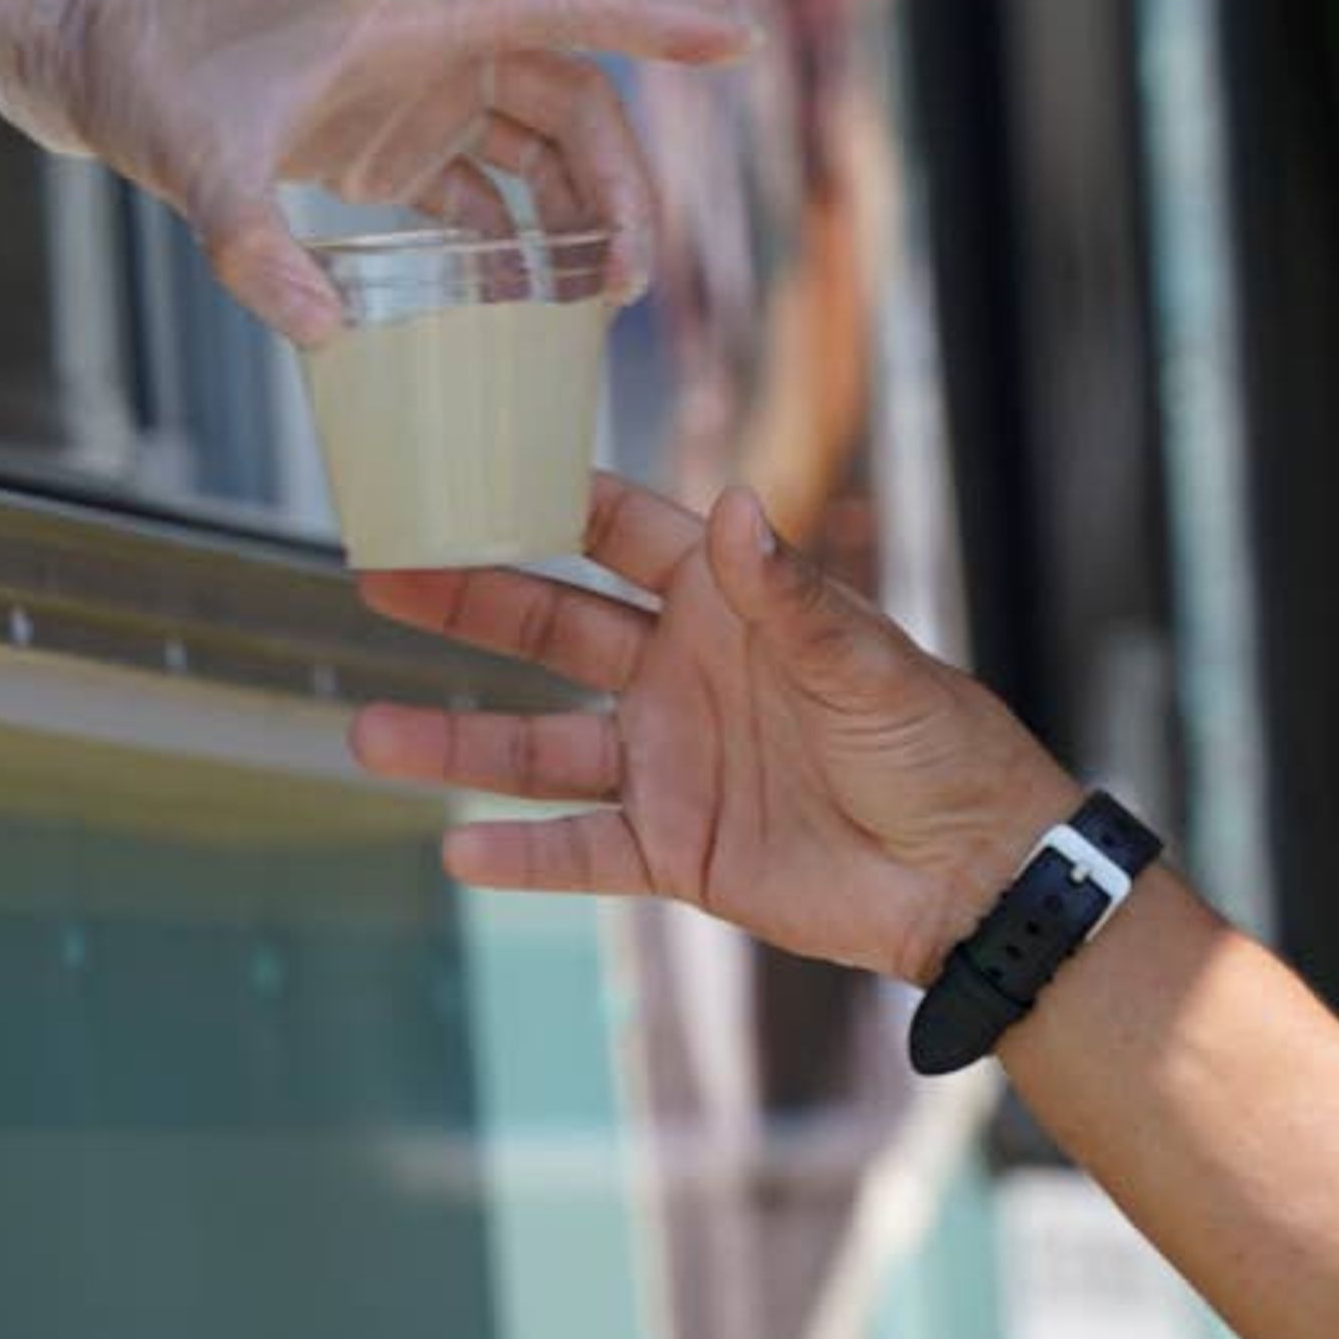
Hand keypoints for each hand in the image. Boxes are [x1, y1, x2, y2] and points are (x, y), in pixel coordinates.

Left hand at [0, 0, 750, 342]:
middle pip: (571, 104)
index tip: (736, 40)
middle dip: (619, 186)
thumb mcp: (193, 159)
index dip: (654, 24)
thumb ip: (252, 246)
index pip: (563, 9)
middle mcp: (430, 50)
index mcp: (413, 21)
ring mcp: (411, 96)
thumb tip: (321, 337)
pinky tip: (525, 304)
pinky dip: (512, 242)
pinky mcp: (384, 141)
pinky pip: (481, 190)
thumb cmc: (147, 70)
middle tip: (627, 283)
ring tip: (594, 303)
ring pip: (537, 149)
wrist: (87, 51)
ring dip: (577, 218)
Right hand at [348, 474, 1083, 985]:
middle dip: (469, 604)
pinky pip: (582, 853)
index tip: (470, 465)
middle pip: (553, 630)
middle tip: (379, 573)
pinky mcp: (678, 851)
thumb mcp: (867, 661)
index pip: (625, 536)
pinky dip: (523, 857)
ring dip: (461, 743)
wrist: (972, 872)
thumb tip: (732, 506)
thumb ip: (789, 595)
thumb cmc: (939, 744)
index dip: (553, 501)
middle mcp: (684, 676)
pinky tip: (455, 854)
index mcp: (730, 605)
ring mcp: (673, 765)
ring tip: (366, 732)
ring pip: (543, 747)